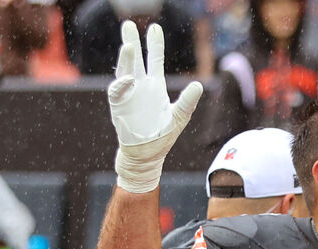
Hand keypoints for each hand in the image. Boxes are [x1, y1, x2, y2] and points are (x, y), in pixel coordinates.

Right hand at [108, 21, 203, 192]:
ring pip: (124, 71)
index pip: (154, 60)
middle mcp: (139, 87)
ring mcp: (127, 95)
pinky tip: (129, 79)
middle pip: (135, 59)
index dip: (154, 45)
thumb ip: (188, 102)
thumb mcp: (179, 118)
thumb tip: (198, 85)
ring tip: (128, 44)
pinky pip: (118, 92)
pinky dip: (122, 85)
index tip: (154, 28)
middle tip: (128, 24)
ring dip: (125, 59)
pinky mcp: (119, 107)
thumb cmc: (162, 136)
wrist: (147, 155)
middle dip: (131, 42)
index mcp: (154, 86)